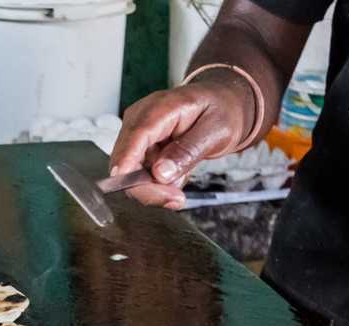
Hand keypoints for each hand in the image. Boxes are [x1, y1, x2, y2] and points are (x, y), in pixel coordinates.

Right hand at [109, 69, 256, 208]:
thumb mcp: (216, 130)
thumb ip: (188, 151)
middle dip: (148, 188)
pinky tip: (176, 173)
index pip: (134, 141)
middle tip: (178, 199)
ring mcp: (137, 136)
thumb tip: (160, 174)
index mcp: (158, 109)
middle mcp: (139, 121)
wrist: (223, 103)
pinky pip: (139, 176)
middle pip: (125, 164)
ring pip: (130, 175)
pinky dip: (157, 184)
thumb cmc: (221, 110)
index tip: (146, 192)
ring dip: (155, 188)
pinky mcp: (139, 149)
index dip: (131, 170)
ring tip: (182, 181)